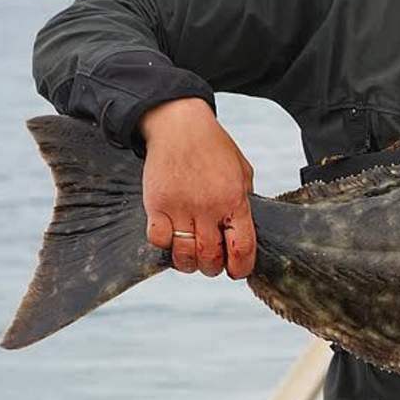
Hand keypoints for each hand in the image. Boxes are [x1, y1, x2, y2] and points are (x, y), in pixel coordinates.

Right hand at [139, 98, 257, 278]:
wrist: (181, 127)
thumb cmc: (214, 149)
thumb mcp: (242, 172)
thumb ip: (243, 201)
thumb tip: (243, 231)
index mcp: (235, 200)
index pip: (242, 246)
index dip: (241, 267)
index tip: (237, 272)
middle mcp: (208, 207)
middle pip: (210, 256)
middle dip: (212, 268)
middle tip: (212, 265)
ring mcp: (180, 207)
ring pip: (183, 254)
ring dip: (188, 263)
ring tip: (191, 259)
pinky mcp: (156, 204)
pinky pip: (158, 240)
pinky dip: (165, 246)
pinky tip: (171, 239)